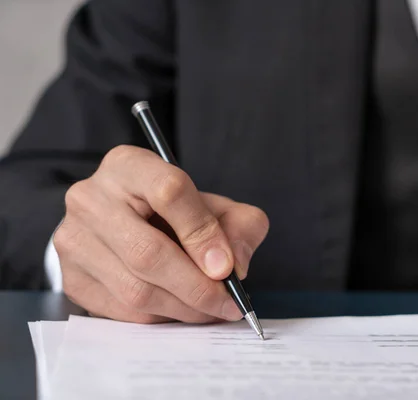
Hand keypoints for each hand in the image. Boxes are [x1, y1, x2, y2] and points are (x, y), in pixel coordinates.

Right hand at [54, 145, 268, 323]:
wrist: (128, 221)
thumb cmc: (175, 212)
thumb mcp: (215, 205)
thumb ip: (240, 225)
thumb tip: (234, 268)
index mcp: (129, 165)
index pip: (168, 192)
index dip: (202, 234)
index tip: (227, 267)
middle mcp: (91, 198)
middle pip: (148, 251)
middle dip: (197, 287)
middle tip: (228, 304)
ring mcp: (73, 239)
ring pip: (134, 288)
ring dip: (182, 309)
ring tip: (211, 310)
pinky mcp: (71, 277)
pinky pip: (121, 310)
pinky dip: (159, 318)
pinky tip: (181, 312)